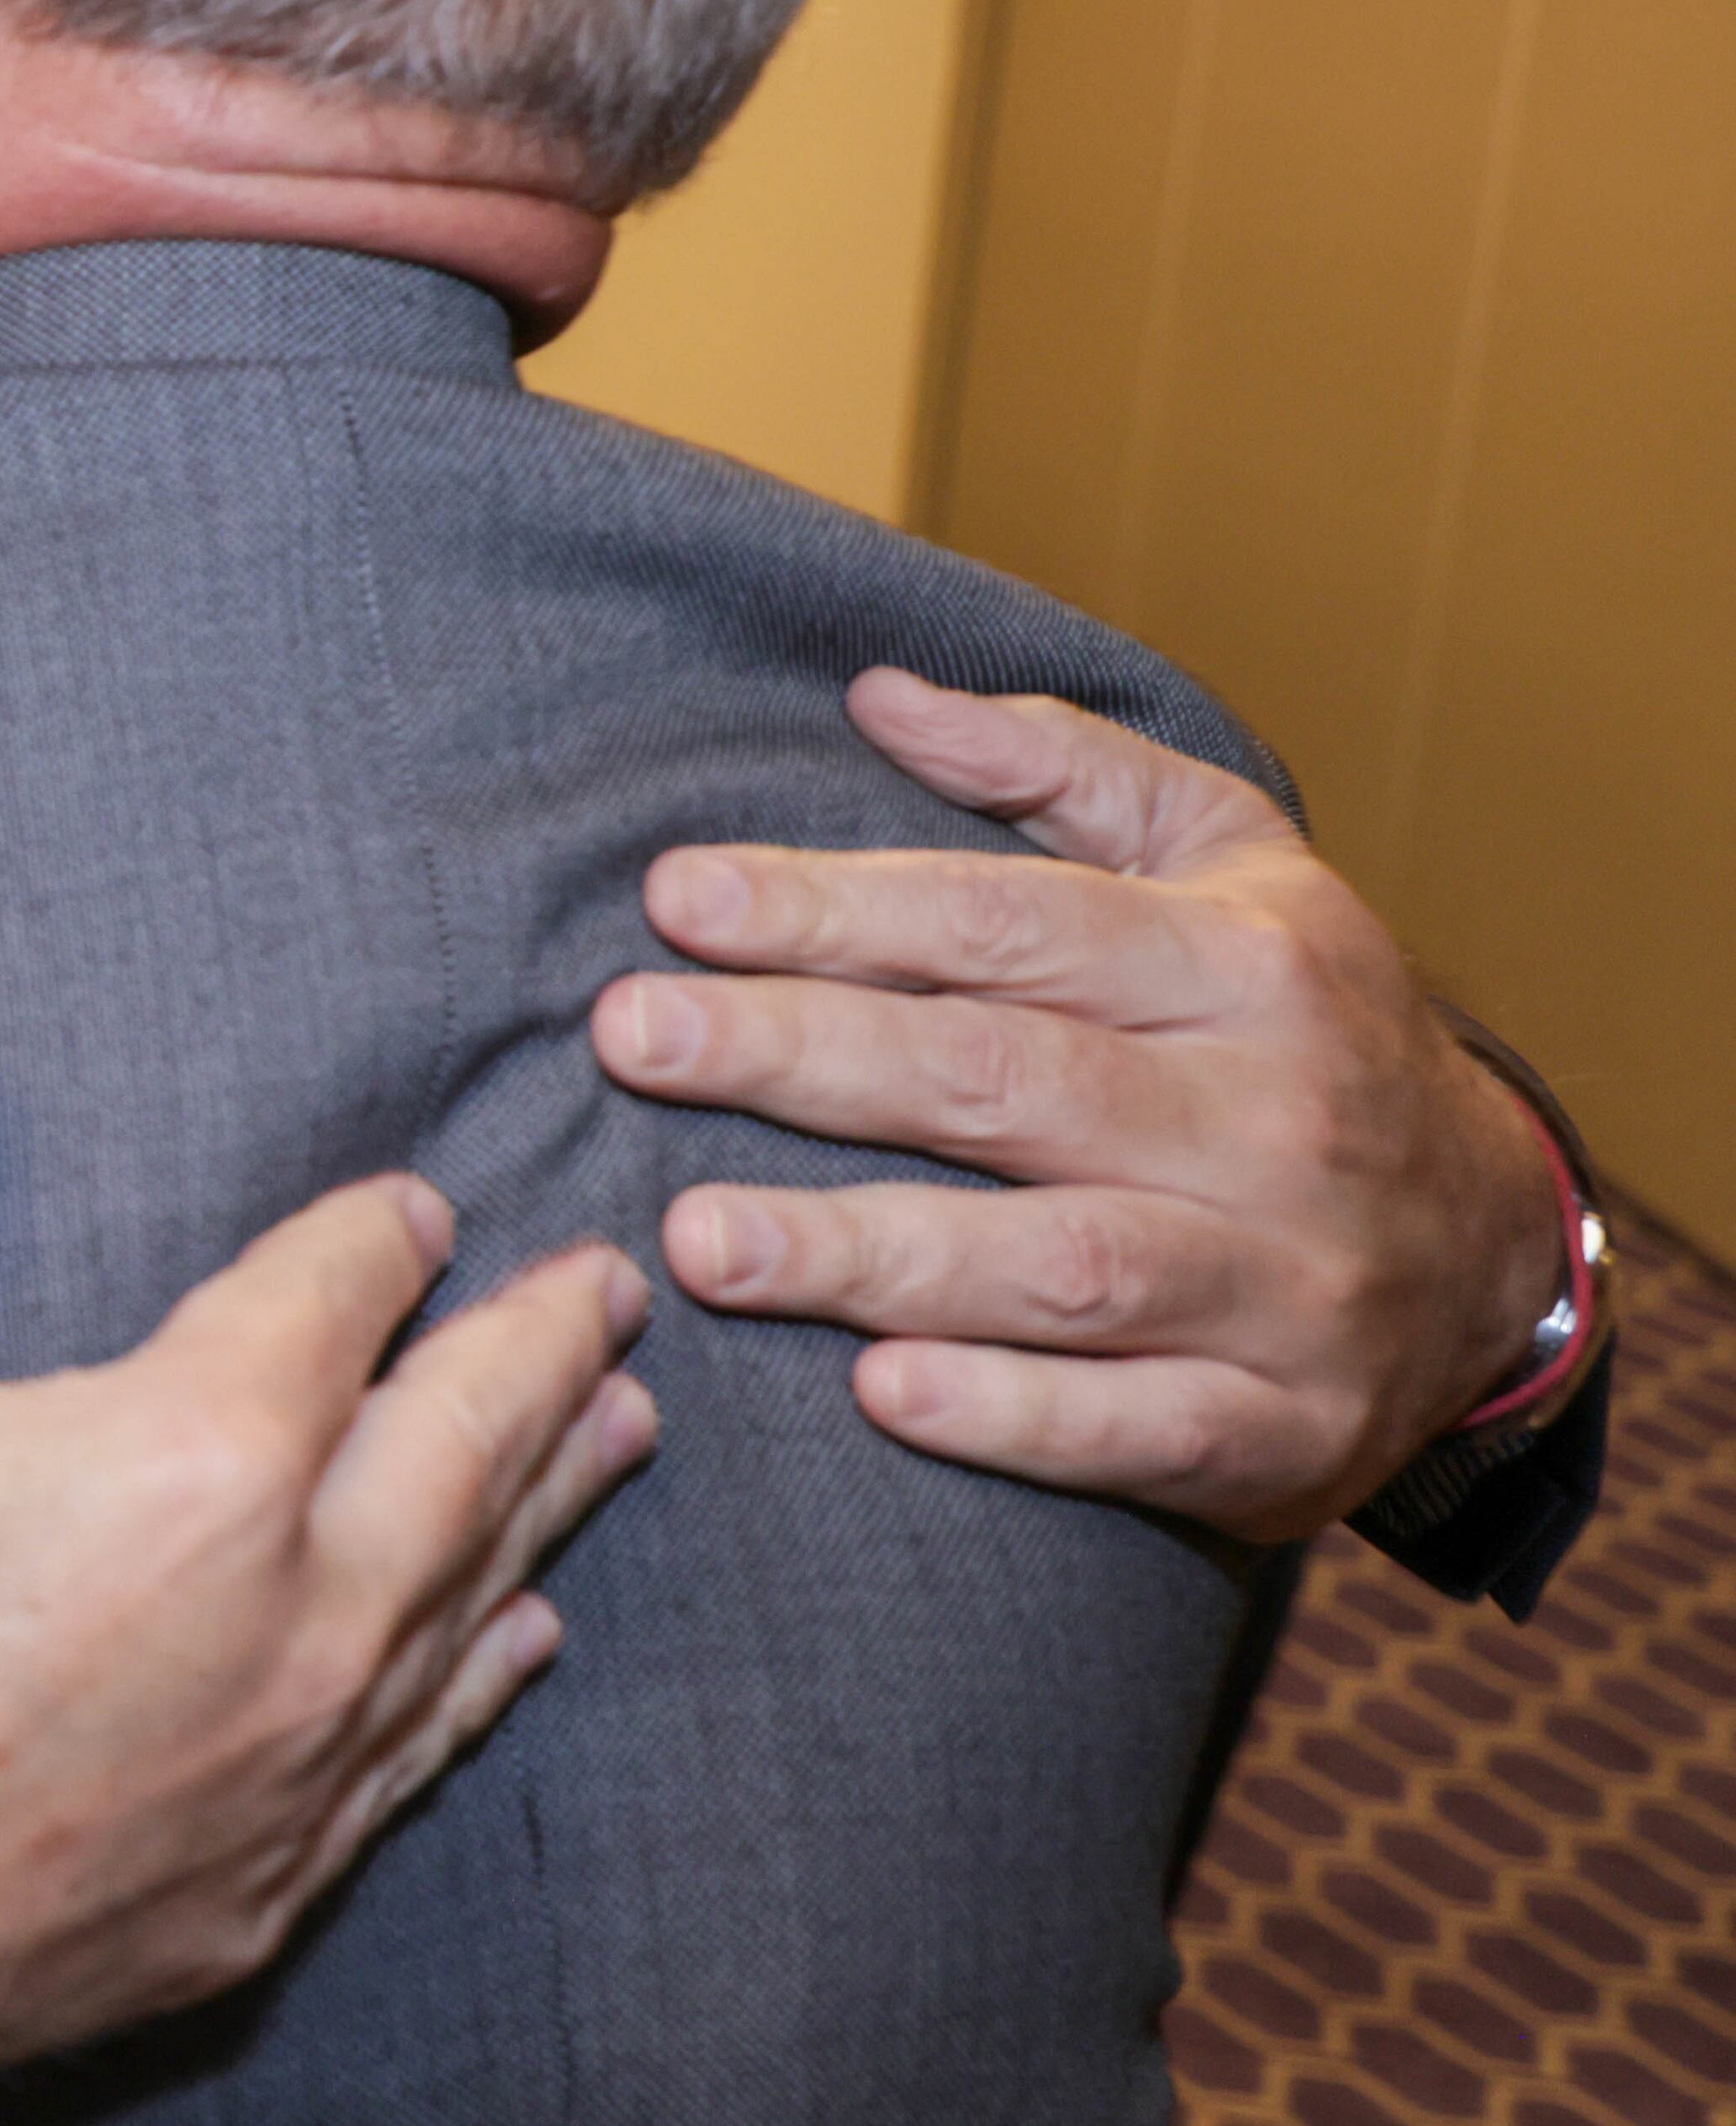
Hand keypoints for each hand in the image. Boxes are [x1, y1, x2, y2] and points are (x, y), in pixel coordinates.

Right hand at [0, 939, 653, 2125]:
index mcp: (179, 1461)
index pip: (330, 1306)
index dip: (373, 1243)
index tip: (406, 1211)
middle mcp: (280, 1624)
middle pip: (461, 1449)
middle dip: (537, 1354)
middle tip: (607, 1290)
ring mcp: (276, 1784)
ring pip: (464, 1609)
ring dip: (545, 1502)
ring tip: (617, 1428)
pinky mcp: (241, 1912)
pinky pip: (405, 1765)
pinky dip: (476, 1679)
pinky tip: (516, 1639)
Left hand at [592, 669, 1555, 1542]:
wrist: (1492, 1256)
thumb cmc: (1297, 1027)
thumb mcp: (1225, 862)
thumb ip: (1055, 768)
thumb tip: (879, 694)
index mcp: (1247, 963)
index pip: (1008, 924)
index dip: (833, 908)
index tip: (674, 900)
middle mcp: (1272, 1118)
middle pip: (1004, 1081)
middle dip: (801, 1055)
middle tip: (632, 1040)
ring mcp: (1284, 1283)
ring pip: (1056, 1265)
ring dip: (868, 1254)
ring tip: (696, 1240)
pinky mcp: (1282, 1430)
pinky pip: (1135, 1430)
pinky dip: (1009, 1416)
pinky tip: (878, 1390)